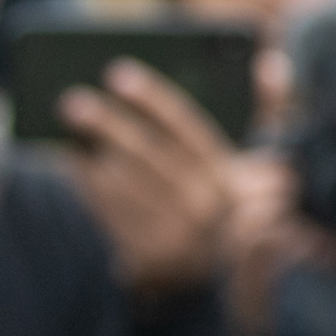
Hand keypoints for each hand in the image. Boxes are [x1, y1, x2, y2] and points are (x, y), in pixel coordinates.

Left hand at [62, 62, 243, 304]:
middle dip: (108, 124)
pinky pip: (108, 211)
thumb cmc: (221, 195)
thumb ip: (267, 111)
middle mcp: (204, 206)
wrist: (212, 272)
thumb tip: (270, 63)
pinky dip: (86, 182)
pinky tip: (70, 156)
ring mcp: (174, 234)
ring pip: (122, 183)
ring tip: (65, 122)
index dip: (152, 99)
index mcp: (229, 177)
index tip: (118, 72)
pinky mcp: (146, 255)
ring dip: (88, 152)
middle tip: (73, 99)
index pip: (187, 128)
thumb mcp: (253, 161)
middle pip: (147, 154)